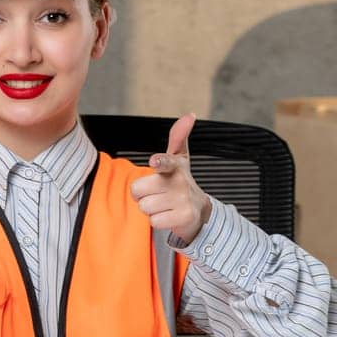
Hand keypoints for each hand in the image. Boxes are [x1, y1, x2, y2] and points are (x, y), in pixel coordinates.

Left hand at [130, 113, 209, 242]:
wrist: (198, 211)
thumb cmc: (180, 181)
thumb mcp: (179, 159)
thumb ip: (178, 137)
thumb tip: (190, 115)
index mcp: (176, 165)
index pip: (166, 161)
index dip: (159, 161)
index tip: (154, 161)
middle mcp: (180, 182)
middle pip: (137, 189)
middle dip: (142, 194)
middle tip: (156, 192)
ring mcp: (183, 201)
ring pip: (144, 207)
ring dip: (150, 208)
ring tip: (163, 204)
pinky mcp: (183, 218)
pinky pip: (154, 221)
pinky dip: (158, 221)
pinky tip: (168, 216)